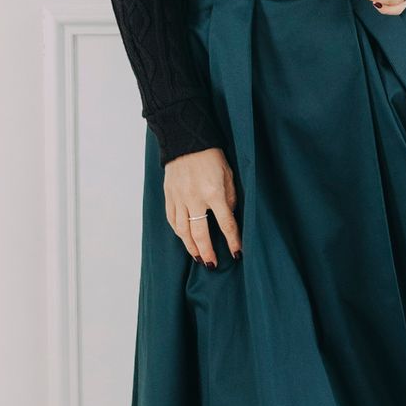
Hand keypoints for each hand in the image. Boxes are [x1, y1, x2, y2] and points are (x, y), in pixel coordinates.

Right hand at [164, 147, 241, 266]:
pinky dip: (178, 232)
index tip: (237, 253)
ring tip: (197, 257)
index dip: (232, 241)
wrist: (186, 141)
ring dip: (190, 246)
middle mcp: (195, 198)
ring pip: (183, 230)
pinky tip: (184, 238)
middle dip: (207, 252)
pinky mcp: (169, 196)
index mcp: (214, 193)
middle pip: (200, 233)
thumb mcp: (228, 174)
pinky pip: (172, 219)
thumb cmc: (211, 156)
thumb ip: (230, 198)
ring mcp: (179, 198)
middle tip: (211, 264)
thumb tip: (228, 217)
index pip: (225, 224)